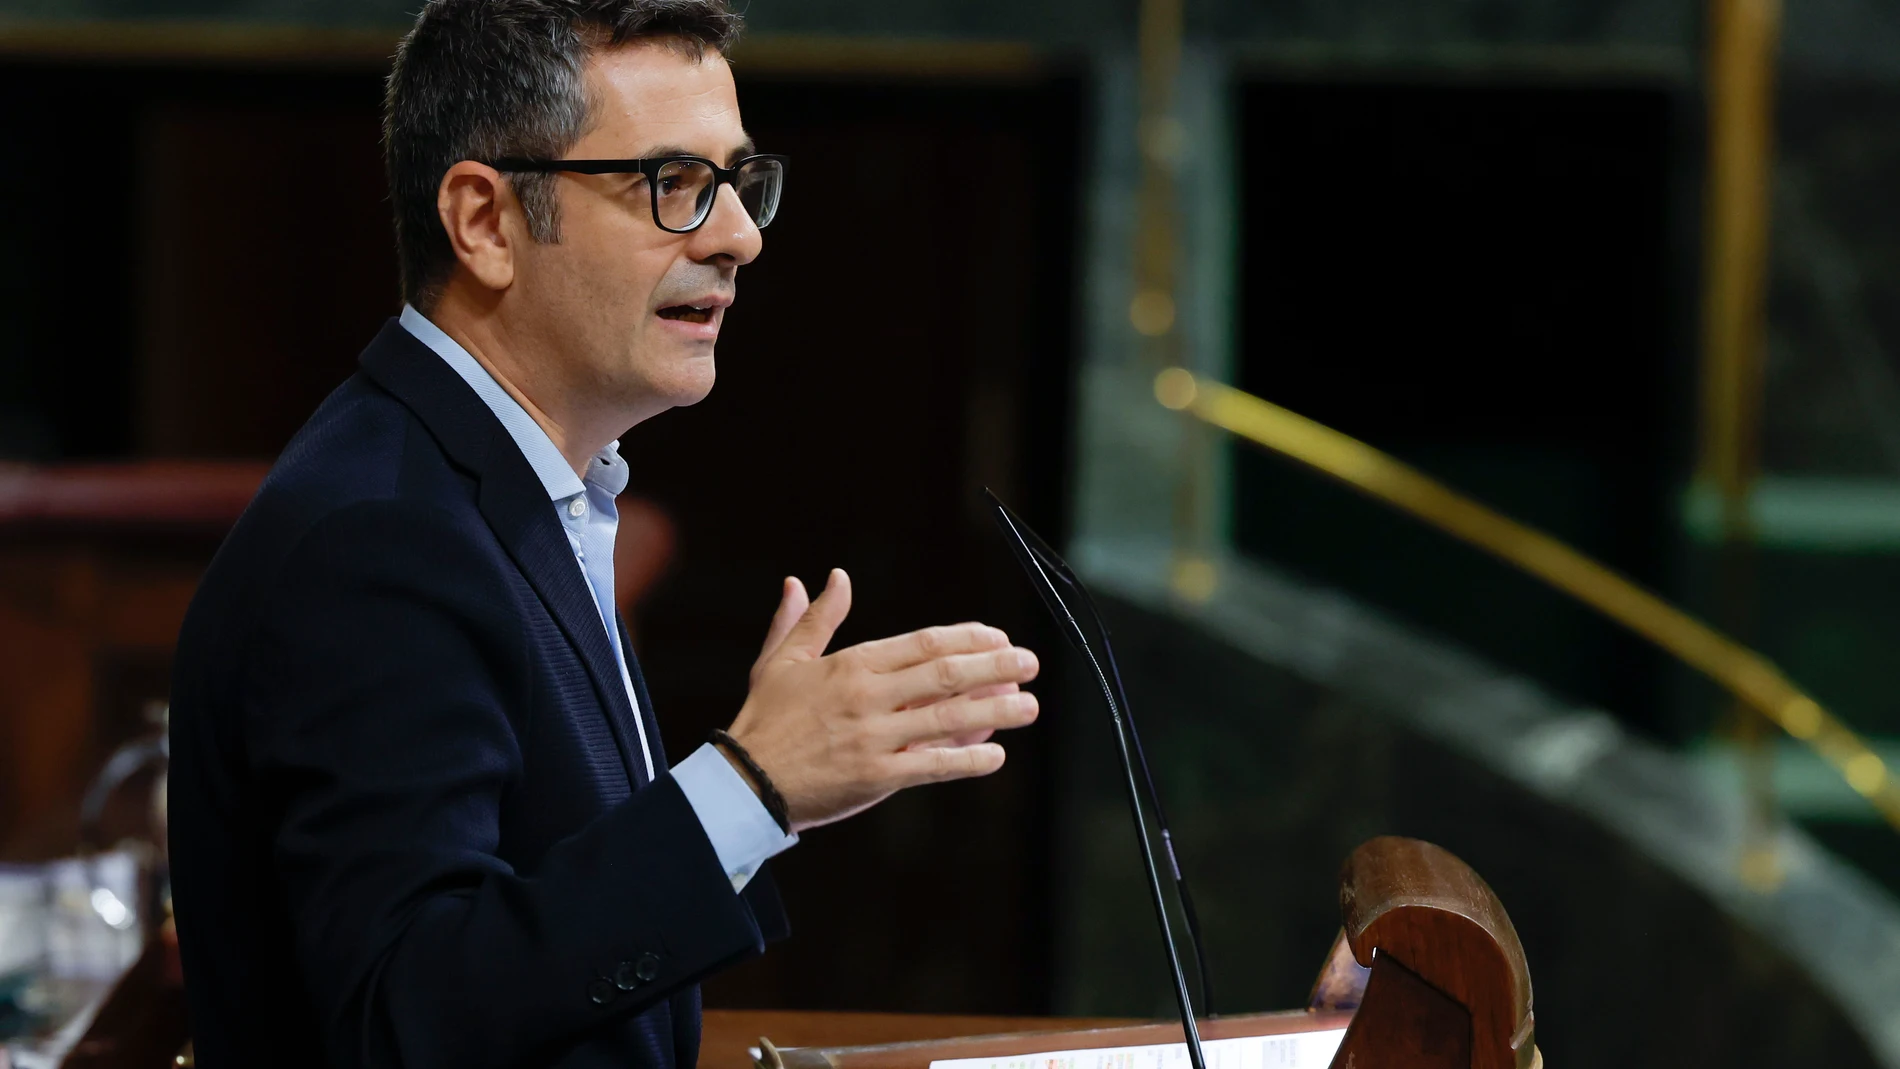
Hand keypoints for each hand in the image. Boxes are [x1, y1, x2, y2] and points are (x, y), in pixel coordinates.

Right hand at [723, 569, 1039, 832]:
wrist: (744, 782)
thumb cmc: (764, 720)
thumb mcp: (782, 661)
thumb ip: (812, 619)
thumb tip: (829, 578)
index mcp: (852, 664)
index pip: (925, 643)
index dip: (968, 638)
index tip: (998, 638)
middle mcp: (868, 696)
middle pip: (946, 675)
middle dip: (996, 667)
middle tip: (1031, 664)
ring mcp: (874, 737)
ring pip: (949, 719)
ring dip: (996, 711)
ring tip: (1029, 706)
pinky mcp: (876, 777)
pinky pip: (932, 766)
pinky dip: (967, 760)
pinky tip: (995, 756)